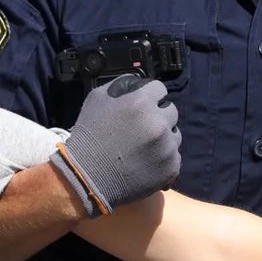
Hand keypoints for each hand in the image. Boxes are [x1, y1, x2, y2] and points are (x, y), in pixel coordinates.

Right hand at [51, 74, 180, 216]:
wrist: (86, 176)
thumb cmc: (88, 136)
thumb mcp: (96, 99)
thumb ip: (119, 86)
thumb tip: (136, 84)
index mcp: (141, 102)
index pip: (160, 89)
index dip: (150, 96)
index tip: (144, 105)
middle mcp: (158, 122)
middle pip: (171, 111)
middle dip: (158, 116)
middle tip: (142, 128)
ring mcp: (167, 146)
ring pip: (175, 135)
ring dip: (163, 137)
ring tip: (143, 147)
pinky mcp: (171, 167)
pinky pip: (174, 157)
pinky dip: (163, 158)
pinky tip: (146, 162)